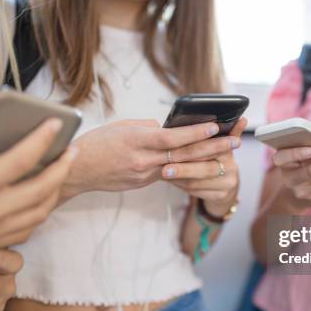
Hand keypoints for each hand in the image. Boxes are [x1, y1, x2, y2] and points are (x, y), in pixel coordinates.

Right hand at [0, 120, 76, 283]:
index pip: (19, 161)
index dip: (41, 140)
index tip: (55, 124)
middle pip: (42, 188)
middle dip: (63, 167)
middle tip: (73, 150)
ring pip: (41, 211)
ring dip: (57, 190)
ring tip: (61, 172)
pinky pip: (29, 228)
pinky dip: (42, 211)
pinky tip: (40, 199)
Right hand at [62, 119, 241, 197]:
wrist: (76, 171)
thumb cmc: (96, 143)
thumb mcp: (122, 127)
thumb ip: (148, 128)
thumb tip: (169, 129)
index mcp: (136, 141)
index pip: (172, 138)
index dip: (196, 132)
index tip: (216, 126)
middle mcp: (143, 161)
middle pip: (183, 155)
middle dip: (212, 148)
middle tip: (235, 142)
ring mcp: (144, 176)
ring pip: (180, 168)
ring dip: (205, 162)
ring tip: (226, 157)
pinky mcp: (142, 184)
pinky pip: (167, 175)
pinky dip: (185, 170)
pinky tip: (202, 165)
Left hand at [161, 118, 246, 216]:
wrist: (224, 182)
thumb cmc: (213, 156)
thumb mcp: (216, 140)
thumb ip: (217, 129)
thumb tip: (235, 119)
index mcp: (230, 148)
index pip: (212, 146)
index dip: (195, 146)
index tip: (176, 147)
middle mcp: (232, 166)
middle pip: (204, 167)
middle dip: (183, 169)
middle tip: (164, 169)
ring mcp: (228, 182)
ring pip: (197, 182)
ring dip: (178, 178)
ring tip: (162, 174)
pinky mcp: (220, 195)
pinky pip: (195, 191)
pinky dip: (181, 186)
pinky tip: (170, 181)